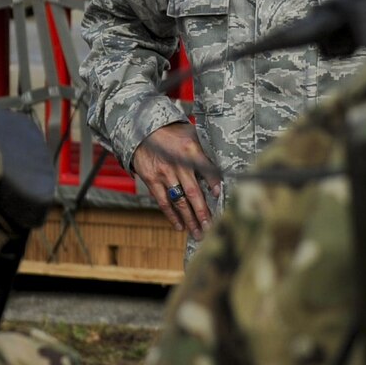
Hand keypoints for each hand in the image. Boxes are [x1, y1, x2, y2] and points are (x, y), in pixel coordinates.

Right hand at [133, 123, 217, 239]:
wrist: (144, 131)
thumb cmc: (173, 134)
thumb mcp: (192, 135)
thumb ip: (205, 153)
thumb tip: (222, 174)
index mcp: (190, 150)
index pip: (206, 169)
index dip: (214, 183)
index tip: (220, 196)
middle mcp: (177, 163)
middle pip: (193, 192)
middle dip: (203, 213)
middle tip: (211, 228)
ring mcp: (163, 173)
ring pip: (179, 201)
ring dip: (189, 219)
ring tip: (198, 233)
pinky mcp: (151, 180)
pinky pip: (163, 202)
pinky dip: (172, 216)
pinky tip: (180, 226)